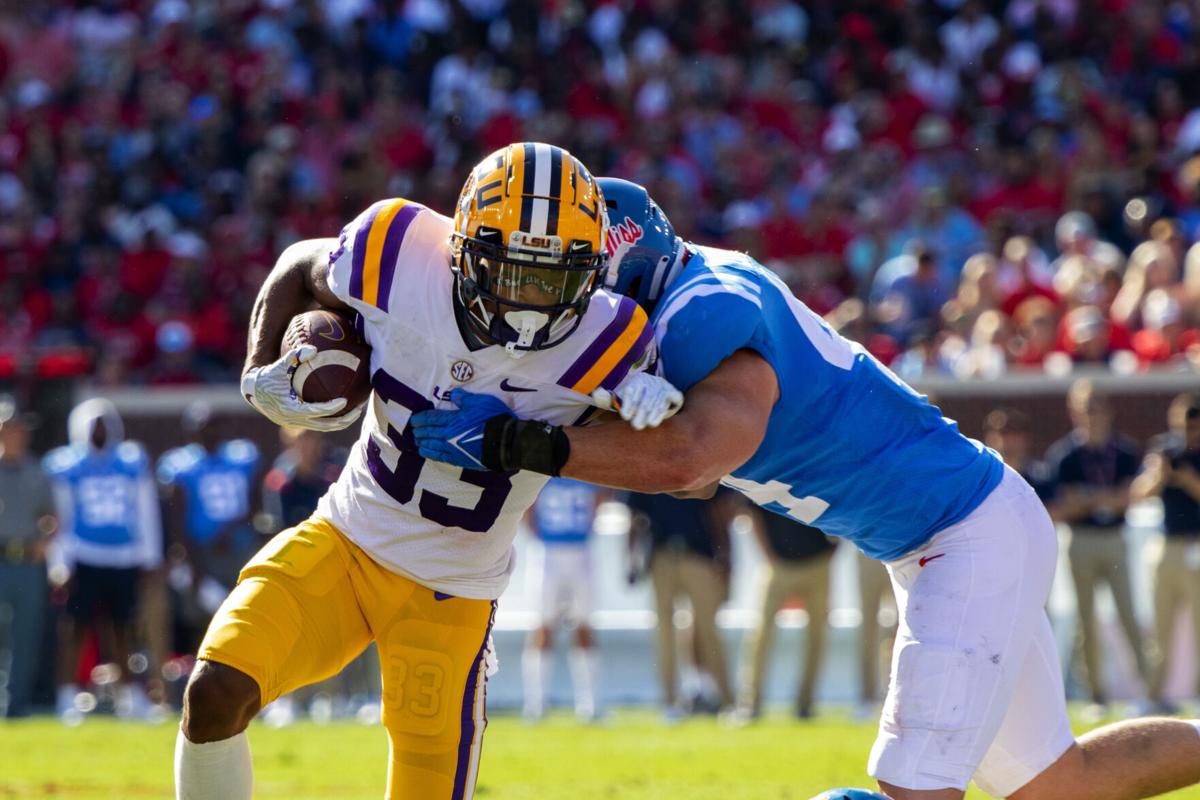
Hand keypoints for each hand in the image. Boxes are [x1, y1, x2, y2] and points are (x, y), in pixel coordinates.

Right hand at [241, 345, 362, 431]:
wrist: (254, 391)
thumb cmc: (268, 376)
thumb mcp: (278, 365)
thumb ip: (295, 356)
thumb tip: (313, 348)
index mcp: (291, 408)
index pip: (316, 411)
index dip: (331, 408)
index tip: (345, 400)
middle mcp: (295, 420)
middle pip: (325, 425)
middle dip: (344, 420)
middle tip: (358, 410)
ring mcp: (298, 423)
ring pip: (324, 427)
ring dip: (341, 422)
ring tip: (356, 411)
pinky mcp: (300, 423)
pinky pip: (320, 423)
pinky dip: (332, 418)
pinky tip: (344, 407)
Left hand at [411, 389, 513, 469]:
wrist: (505, 442)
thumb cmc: (494, 419)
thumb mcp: (481, 402)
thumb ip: (465, 399)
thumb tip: (453, 394)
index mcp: (452, 419)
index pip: (431, 418)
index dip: (421, 418)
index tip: (414, 419)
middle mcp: (448, 435)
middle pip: (428, 432)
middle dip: (419, 430)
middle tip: (413, 430)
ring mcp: (452, 448)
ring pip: (431, 445)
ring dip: (422, 442)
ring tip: (417, 441)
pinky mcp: (458, 459)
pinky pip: (439, 457)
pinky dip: (430, 454)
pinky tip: (425, 452)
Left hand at [592, 372, 683, 429]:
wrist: (654, 391)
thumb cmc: (632, 400)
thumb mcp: (618, 399)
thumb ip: (606, 399)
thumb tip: (596, 393)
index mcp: (634, 382)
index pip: (631, 391)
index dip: (629, 403)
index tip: (625, 415)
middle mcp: (649, 382)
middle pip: (645, 398)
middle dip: (642, 412)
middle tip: (637, 426)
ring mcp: (662, 386)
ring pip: (659, 400)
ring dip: (655, 412)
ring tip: (650, 424)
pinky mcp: (673, 392)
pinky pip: (674, 397)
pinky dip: (671, 404)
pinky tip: (663, 416)